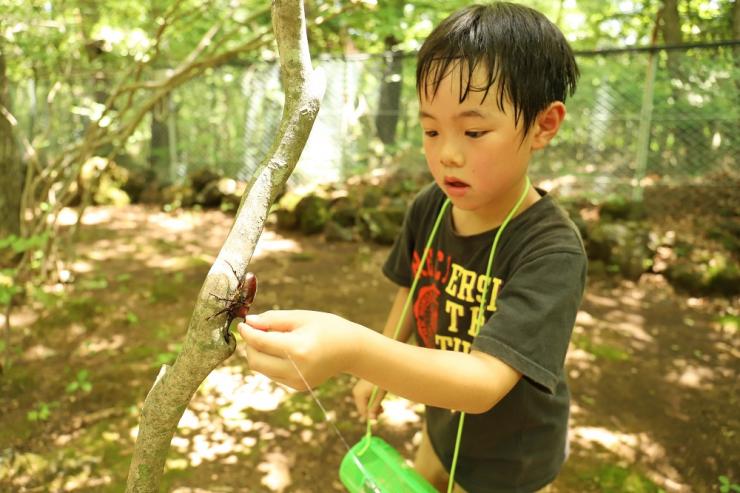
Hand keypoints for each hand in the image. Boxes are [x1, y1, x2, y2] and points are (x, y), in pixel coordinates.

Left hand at [238, 310, 360, 390]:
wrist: (352, 350)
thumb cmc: (328, 327)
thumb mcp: (302, 317)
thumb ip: (273, 319)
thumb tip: (249, 322)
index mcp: (298, 349)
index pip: (260, 343)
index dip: (247, 333)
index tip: (242, 324)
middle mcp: (296, 370)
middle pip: (255, 360)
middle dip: (250, 345)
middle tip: (256, 330)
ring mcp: (296, 381)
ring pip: (261, 369)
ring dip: (259, 353)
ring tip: (273, 338)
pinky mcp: (298, 387)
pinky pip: (272, 374)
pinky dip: (270, 361)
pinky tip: (284, 350)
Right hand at [352, 379, 385, 419]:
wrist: (380, 367)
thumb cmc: (381, 381)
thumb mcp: (379, 396)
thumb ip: (375, 408)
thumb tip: (371, 420)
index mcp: (359, 395)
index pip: (363, 411)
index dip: (370, 416)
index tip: (378, 419)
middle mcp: (356, 392)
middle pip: (362, 408)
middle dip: (372, 411)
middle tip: (382, 411)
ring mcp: (357, 389)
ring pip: (364, 403)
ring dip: (372, 406)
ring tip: (382, 405)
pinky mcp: (360, 387)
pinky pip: (364, 398)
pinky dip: (371, 400)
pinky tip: (377, 399)